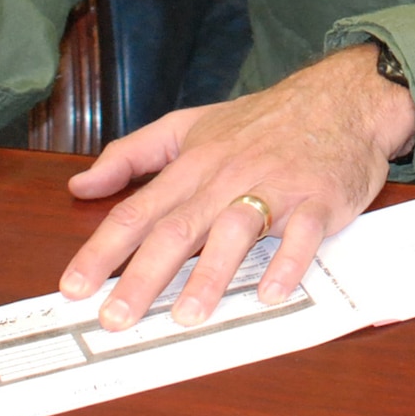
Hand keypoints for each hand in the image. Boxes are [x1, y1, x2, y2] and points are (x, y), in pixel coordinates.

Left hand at [59, 43, 414, 331]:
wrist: (341, 98)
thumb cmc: (261, 121)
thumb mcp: (189, 125)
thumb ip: (132, 154)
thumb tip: (81, 185)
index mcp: (193, 164)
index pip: (138, 210)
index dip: (103, 250)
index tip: (73, 288)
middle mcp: (228, 176)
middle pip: (179, 228)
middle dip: (144, 276)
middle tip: (117, 318)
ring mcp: (276, 187)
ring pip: (237, 229)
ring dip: (212, 273)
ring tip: (187, 315)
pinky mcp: (319, 199)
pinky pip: (302, 234)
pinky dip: (288, 262)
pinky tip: (272, 293)